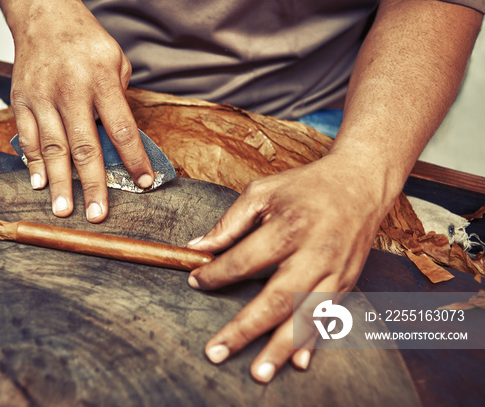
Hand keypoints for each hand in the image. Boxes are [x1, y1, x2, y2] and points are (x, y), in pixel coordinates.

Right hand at [9, 0, 153, 221]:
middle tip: (97, 214)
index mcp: (100, 78)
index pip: (121, 127)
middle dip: (92, 183)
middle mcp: (69, 89)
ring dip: (59, 183)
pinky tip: (40, 185)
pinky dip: (33, 163)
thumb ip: (119, 99)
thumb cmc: (86, 41)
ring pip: (52, 147)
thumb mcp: (115, 60)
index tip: (144, 182)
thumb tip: (122, 142)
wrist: (43, 15)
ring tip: (64, 210)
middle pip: (84, 145)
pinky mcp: (20, 100)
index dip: (134, 158)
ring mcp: (41, 95)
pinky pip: (27, 138)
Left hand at [186, 154, 389, 381]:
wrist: (360, 182)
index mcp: (289, 228)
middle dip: (244, 329)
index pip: (244, 260)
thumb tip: (196, 247)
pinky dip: (312, 341)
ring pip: (303, 317)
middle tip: (216, 352)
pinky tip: (297, 362)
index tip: (195, 281)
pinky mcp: (347, 282)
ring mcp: (334, 272)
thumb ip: (229, 222)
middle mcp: (314, 254)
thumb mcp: (263, 192)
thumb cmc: (306, 187)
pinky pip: (328, 317)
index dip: (216, 274)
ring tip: (257, 372)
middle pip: (275, 299)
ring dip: (279, 348)